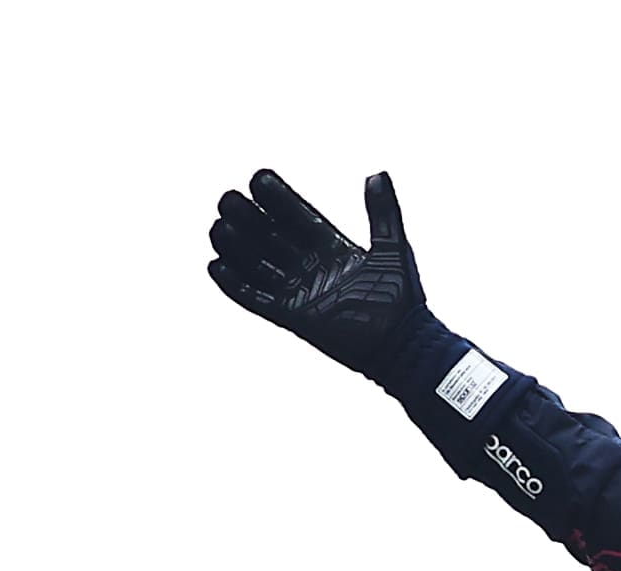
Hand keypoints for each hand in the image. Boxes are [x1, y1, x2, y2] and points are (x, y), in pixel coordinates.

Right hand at [205, 168, 433, 378]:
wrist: (403, 346)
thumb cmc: (402, 300)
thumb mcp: (394, 249)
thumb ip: (383, 212)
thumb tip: (379, 173)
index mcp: (329, 245)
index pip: (295, 214)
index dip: (277, 197)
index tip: (259, 178)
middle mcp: (309, 265)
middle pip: (268, 235)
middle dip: (247, 217)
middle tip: (228, 200)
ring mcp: (299, 292)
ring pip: (257, 264)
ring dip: (236, 247)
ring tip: (218, 227)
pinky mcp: (293, 318)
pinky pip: (257, 300)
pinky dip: (236, 286)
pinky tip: (216, 267)